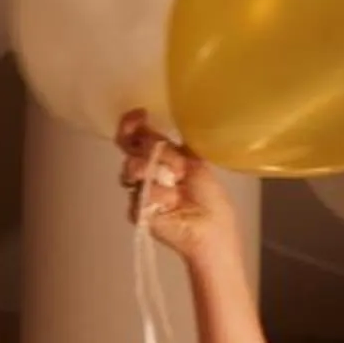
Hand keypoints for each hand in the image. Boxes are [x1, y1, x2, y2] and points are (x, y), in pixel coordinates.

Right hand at [116, 113, 240, 269]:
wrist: (213, 227)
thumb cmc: (210, 197)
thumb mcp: (195, 163)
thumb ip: (173, 147)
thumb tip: (152, 130)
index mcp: (161, 156)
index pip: (137, 136)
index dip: (132, 124)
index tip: (139, 115)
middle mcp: (146, 170)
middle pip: (130, 148)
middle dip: (149, 148)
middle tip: (167, 157)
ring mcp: (139, 190)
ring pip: (131, 167)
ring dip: (156, 170)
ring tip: (177, 180)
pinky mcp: (136, 210)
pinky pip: (140, 193)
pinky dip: (160, 196)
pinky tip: (173, 203)